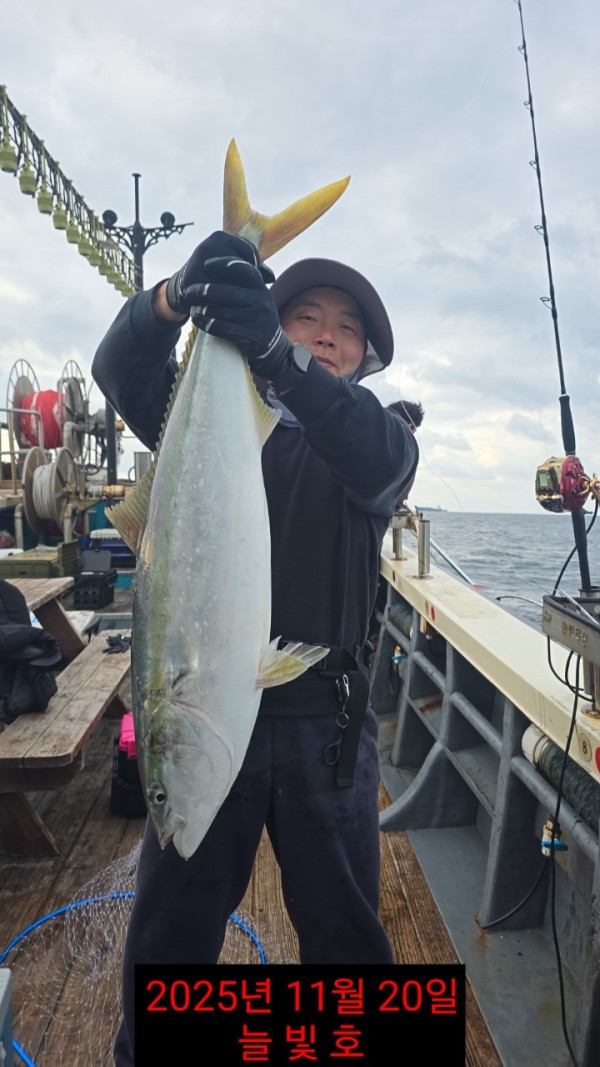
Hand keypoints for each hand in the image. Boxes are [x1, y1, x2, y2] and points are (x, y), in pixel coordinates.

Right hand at [165, 231, 273, 315]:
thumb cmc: (217, 275)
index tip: (252, 281)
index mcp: (220, 237)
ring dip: (236, 294)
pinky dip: (223, 303)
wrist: (185, 287)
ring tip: (239, 303)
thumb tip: (271, 277)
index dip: (255, 269)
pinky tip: (227, 309)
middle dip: (245, 283)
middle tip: (247, 295)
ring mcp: (198, 262)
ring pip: (228, 282)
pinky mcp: (192, 279)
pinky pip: (215, 293)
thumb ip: (253, 267)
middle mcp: (208, 246)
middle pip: (239, 268)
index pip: (250, 254)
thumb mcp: (232, 265)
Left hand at [191, 255, 300, 387]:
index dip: (225, 265)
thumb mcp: (256, 296)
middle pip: (228, 292)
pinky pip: (224, 328)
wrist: (272, 346)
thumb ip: (242, 282)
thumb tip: (216, 263)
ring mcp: (257, 319)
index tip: (207, 264)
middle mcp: (261, 301)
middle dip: (205, 291)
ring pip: (223, 312)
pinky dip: (208, 324)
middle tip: (189, 291)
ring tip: (192, 309)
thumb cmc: (256, 316)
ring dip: (203, 310)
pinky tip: (198, 320)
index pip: (244, 270)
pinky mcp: (251, 336)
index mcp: (260, 287)